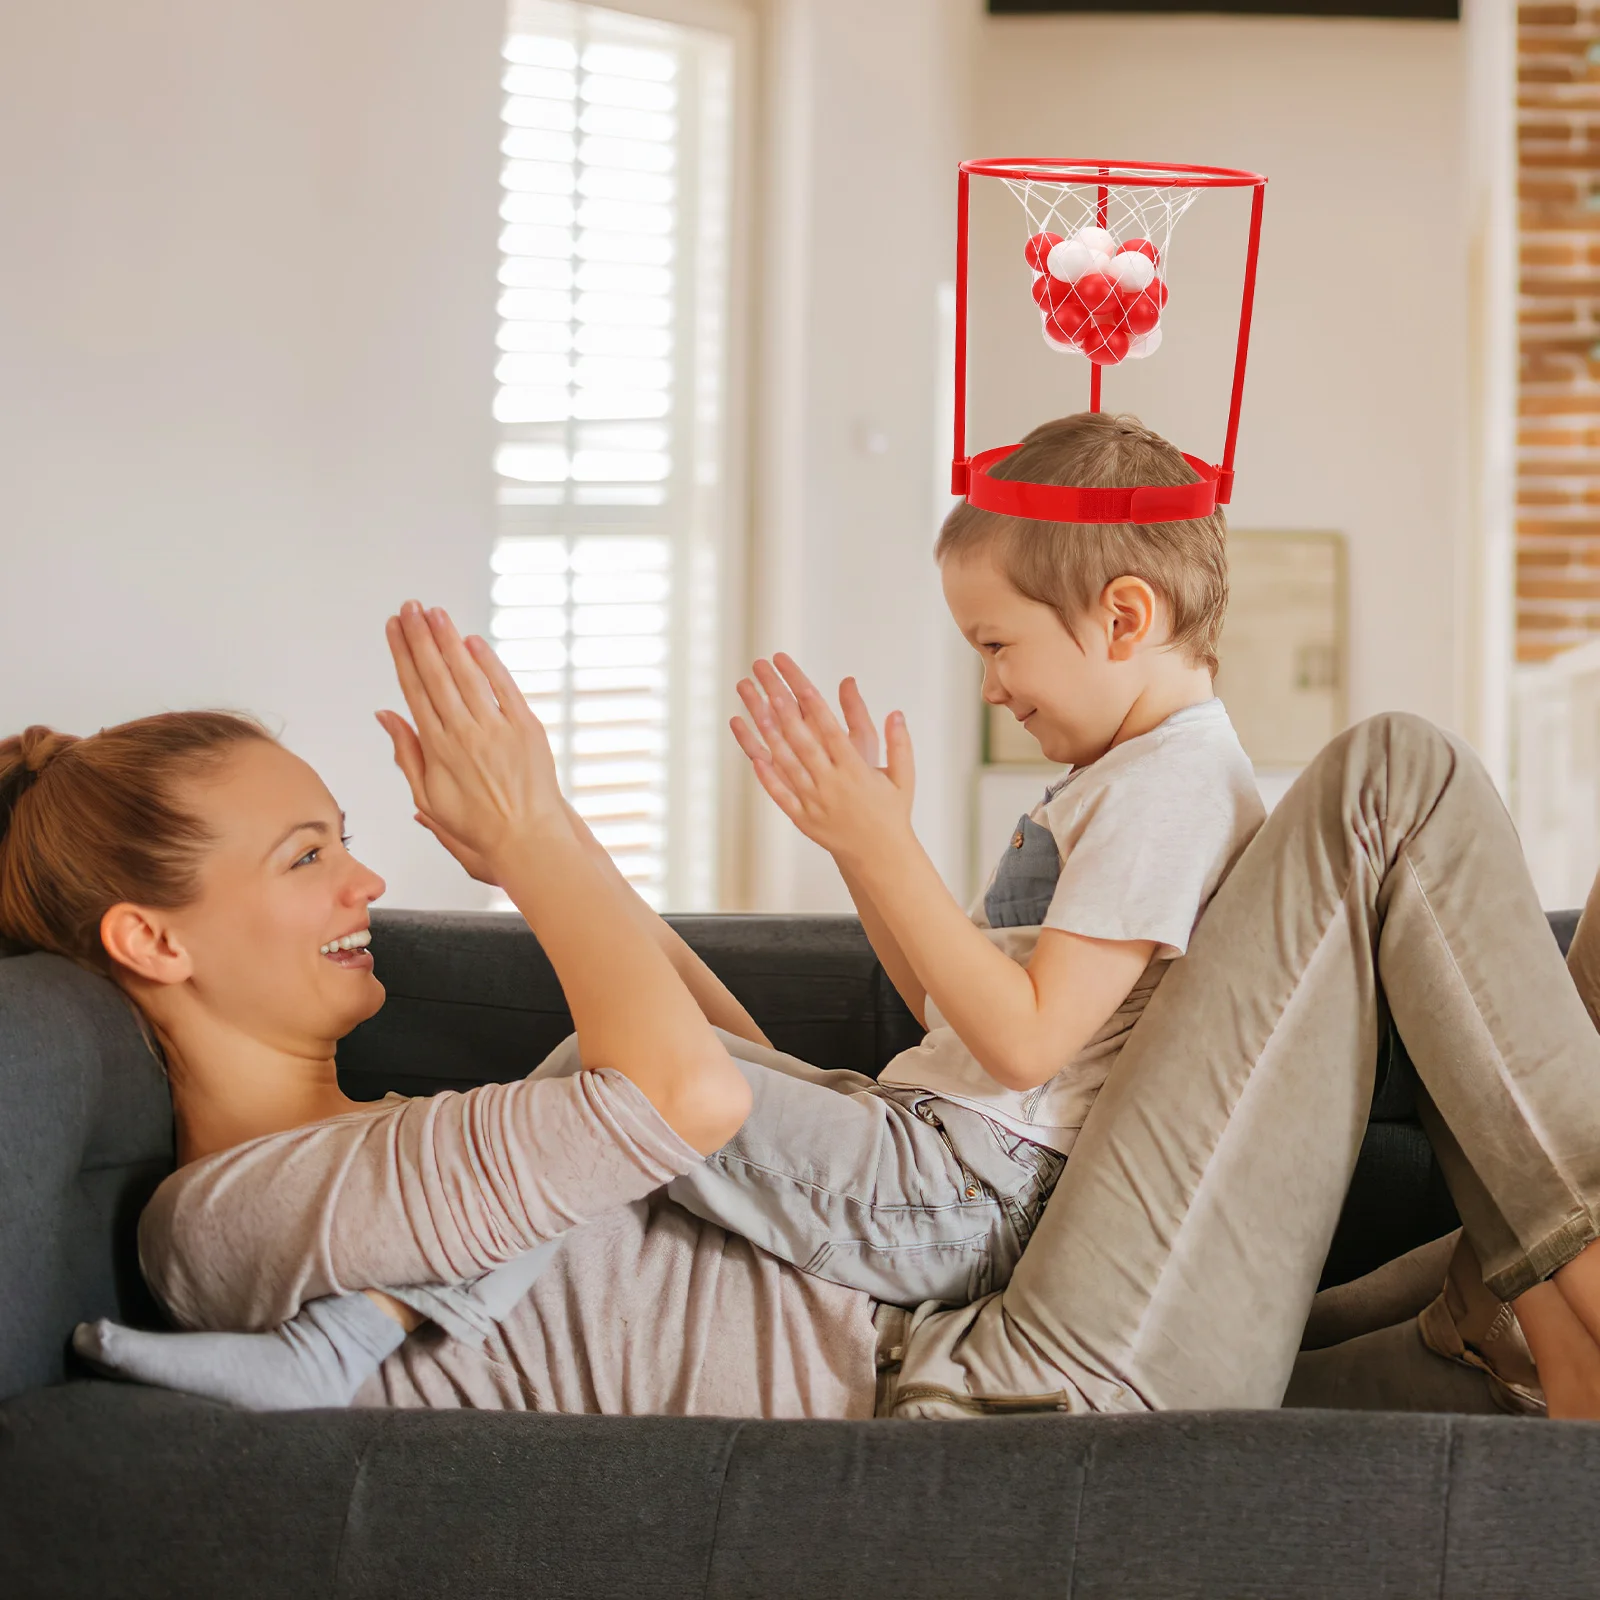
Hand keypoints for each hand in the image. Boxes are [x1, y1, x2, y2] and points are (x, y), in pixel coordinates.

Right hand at [376, 601, 567, 871]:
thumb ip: (406, 753)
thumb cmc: (479, 824)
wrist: (528, 838)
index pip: (414, 690)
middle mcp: (465, 732)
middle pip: (436, 674)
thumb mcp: (427, 798)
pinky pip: (504, 687)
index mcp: (438, 748)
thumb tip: (387, 716)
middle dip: (420, 637)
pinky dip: (489, 662)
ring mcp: (497, 728)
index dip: (402, 655)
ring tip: (435, 613)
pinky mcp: (526, 728)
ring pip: (467, 674)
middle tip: (409, 608)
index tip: (394, 630)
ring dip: (449, 640)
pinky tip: (473, 642)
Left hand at [730, 654, 914, 862]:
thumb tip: (897, 713)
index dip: (811, 699)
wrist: (881, 858)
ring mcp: (814, 801)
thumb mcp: (904, 778)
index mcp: (856, 769)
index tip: (797, 678)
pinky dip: (766, 775)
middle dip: (781, 704)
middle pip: (801, 737)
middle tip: (764, 679)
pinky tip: (753, 755)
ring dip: (767, 733)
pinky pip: (780, 794)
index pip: (829, 726)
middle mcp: (832, 783)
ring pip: (786, 762)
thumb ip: (900, 744)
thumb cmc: (892, 813)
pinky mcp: (803, 818)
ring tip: (753, 706)